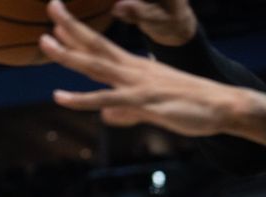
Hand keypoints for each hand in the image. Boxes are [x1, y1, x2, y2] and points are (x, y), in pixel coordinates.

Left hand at [40, 1, 242, 134]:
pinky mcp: (141, 101)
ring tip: (45, 42)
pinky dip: (81, 98)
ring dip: (69, 54)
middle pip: (96, 45)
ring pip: (96, 66)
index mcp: (137, 67)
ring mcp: (137, 83)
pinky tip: (60, 96)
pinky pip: (105, 99)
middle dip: (71, 27)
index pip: (103, 46)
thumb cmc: (192, 107)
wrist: (220, 106)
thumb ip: (127, 113)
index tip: (60, 19)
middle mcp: (134, 69)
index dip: (81, 32)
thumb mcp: (153, 110)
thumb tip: (108, 116)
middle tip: (51, 6)